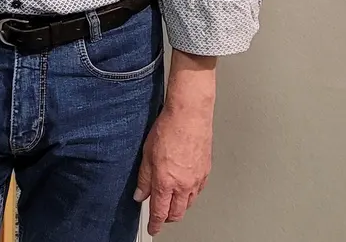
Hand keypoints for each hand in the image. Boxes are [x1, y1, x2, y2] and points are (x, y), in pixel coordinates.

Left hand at [134, 106, 212, 233]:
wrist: (189, 116)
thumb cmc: (168, 130)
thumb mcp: (146, 155)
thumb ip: (144, 178)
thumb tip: (139, 194)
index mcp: (166, 182)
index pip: (160, 211)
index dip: (155, 223)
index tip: (153, 229)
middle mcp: (183, 184)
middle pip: (177, 212)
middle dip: (168, 218)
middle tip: (161, 217)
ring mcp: (197, 179)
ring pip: (189, 203)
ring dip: (179, 207)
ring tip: (172, 203)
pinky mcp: (206, 171)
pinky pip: (198, 190)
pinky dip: (190, 195)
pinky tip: (186, 189)